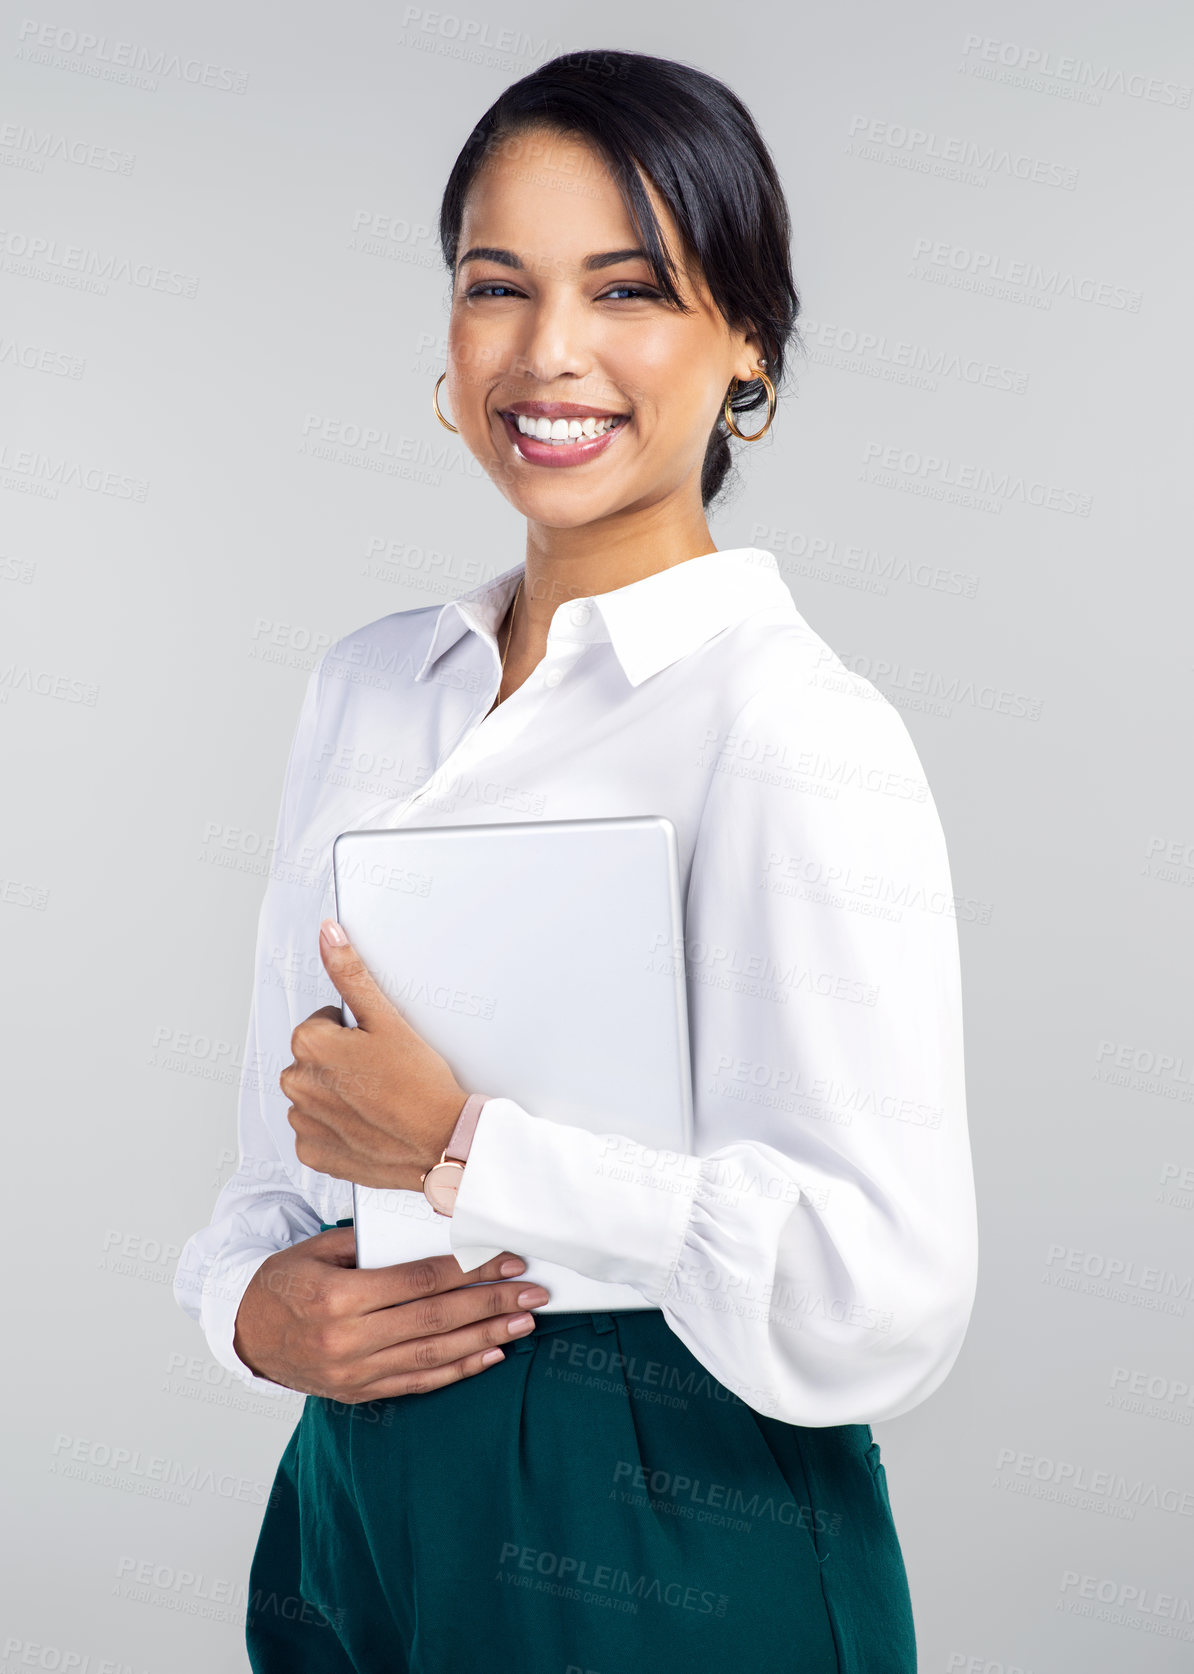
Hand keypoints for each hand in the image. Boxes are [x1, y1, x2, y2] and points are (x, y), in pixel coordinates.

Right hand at [233, 1228, 551, 1399]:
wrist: (245, 1334)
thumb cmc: (283, 1282)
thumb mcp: (317, 1250)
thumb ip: (370, 1244)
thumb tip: (432, 1231)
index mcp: (338, 1298)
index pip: (420, 1281)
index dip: (469, 1270)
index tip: (506, 1259)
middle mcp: (349, 1340)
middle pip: (436, 1319)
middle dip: (491, 1303)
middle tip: (533, 1291)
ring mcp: (355, 1372)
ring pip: (434, 1353)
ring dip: (486, 1338)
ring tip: (523, 1322)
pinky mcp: (360, 1392)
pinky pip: (418, 1381)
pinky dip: (458, 1369)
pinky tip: (490, 1355)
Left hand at [280, 918, 469, 1190]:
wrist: (441, 1143)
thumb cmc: (420, 1084)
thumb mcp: (387, 1019)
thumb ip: (350, 974)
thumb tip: (328, 936)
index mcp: (309, 1045)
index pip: (322, 1024)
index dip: (353, 1033)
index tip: (377, 1049)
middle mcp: (296, 1084)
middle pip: (316, 1059)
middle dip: (341, 1062)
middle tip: (381, 1074)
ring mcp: (303, 1122)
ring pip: (315, 1094)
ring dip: (338, 1094)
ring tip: (378, 1100)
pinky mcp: (313, 1152)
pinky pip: (317, 1130)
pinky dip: (338, 1127)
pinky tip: (367, 1124)